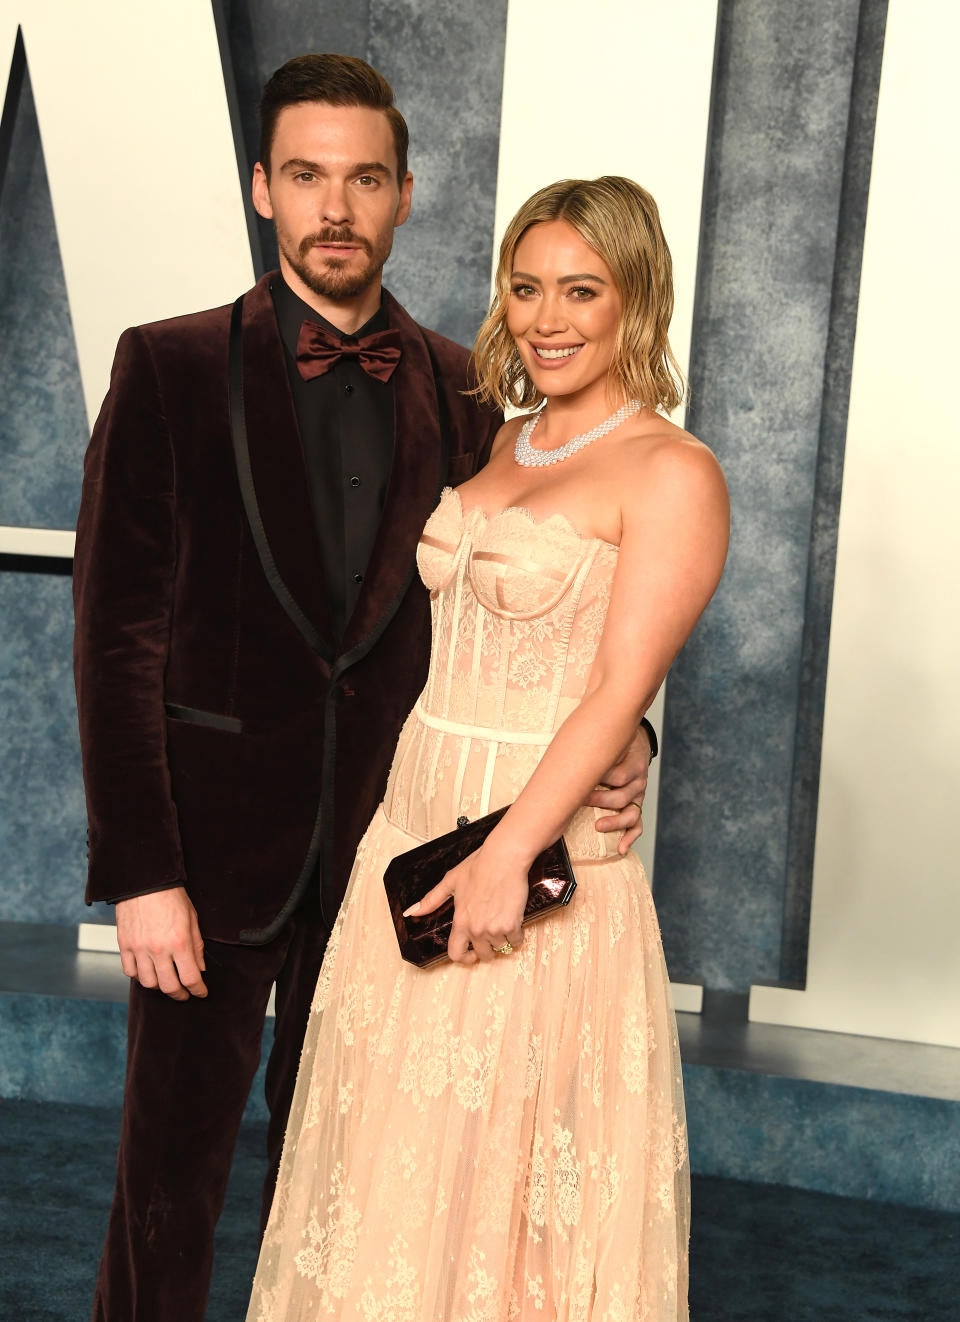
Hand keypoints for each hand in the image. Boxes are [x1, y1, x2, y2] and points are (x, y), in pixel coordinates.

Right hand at [116, 886, 206, 1000]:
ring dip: (159, 987)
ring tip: (166, 982)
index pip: (191, 977)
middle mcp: (158, 949)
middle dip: (180, 995)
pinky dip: (139, 976)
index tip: (201, 993)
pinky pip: (130, 971)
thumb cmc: (171, 896)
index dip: (198, 990)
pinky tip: (148, 972)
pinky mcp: (124, 945)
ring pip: (148, 983)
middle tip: (185, 994)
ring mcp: (139, 949)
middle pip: (169, 986)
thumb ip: (197, 946)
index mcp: (179, 942)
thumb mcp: (192, 919)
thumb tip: (200, 968)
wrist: (145, 881)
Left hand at [403, 841, 528, 964]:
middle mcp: (476, 929)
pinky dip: (517, 934)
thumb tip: (411, 912)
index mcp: (460, 921)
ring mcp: (494, 929)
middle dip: (488, 948)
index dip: (464, 958)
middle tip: (492, 933)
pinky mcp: (512, 925)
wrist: (504, 858)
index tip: (472, 954)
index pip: (456, 954)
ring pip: (501, 948)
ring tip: (502, 921)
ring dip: (503, 939)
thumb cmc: (479, 866)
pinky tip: (514, 920)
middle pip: (483, 955)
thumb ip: (431, 900)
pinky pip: (516, 941)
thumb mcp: (451, 882)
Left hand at [587, 722, 651, 853]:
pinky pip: (637, 825)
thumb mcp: (610, 739)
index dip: (601, 779)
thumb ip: (595, 746)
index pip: (620, 776)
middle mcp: (638, 781)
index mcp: (633, 763)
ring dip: (614, 822)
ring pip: (631, 814)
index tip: (582, 781)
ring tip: (598, 826)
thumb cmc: (616, 742)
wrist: (635, 741)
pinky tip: (622, 848)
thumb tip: (564, 751)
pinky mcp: (636, 805)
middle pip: (622, 797)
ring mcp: (638, 795)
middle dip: (600, 800)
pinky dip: (630, 838)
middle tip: (582, 800)